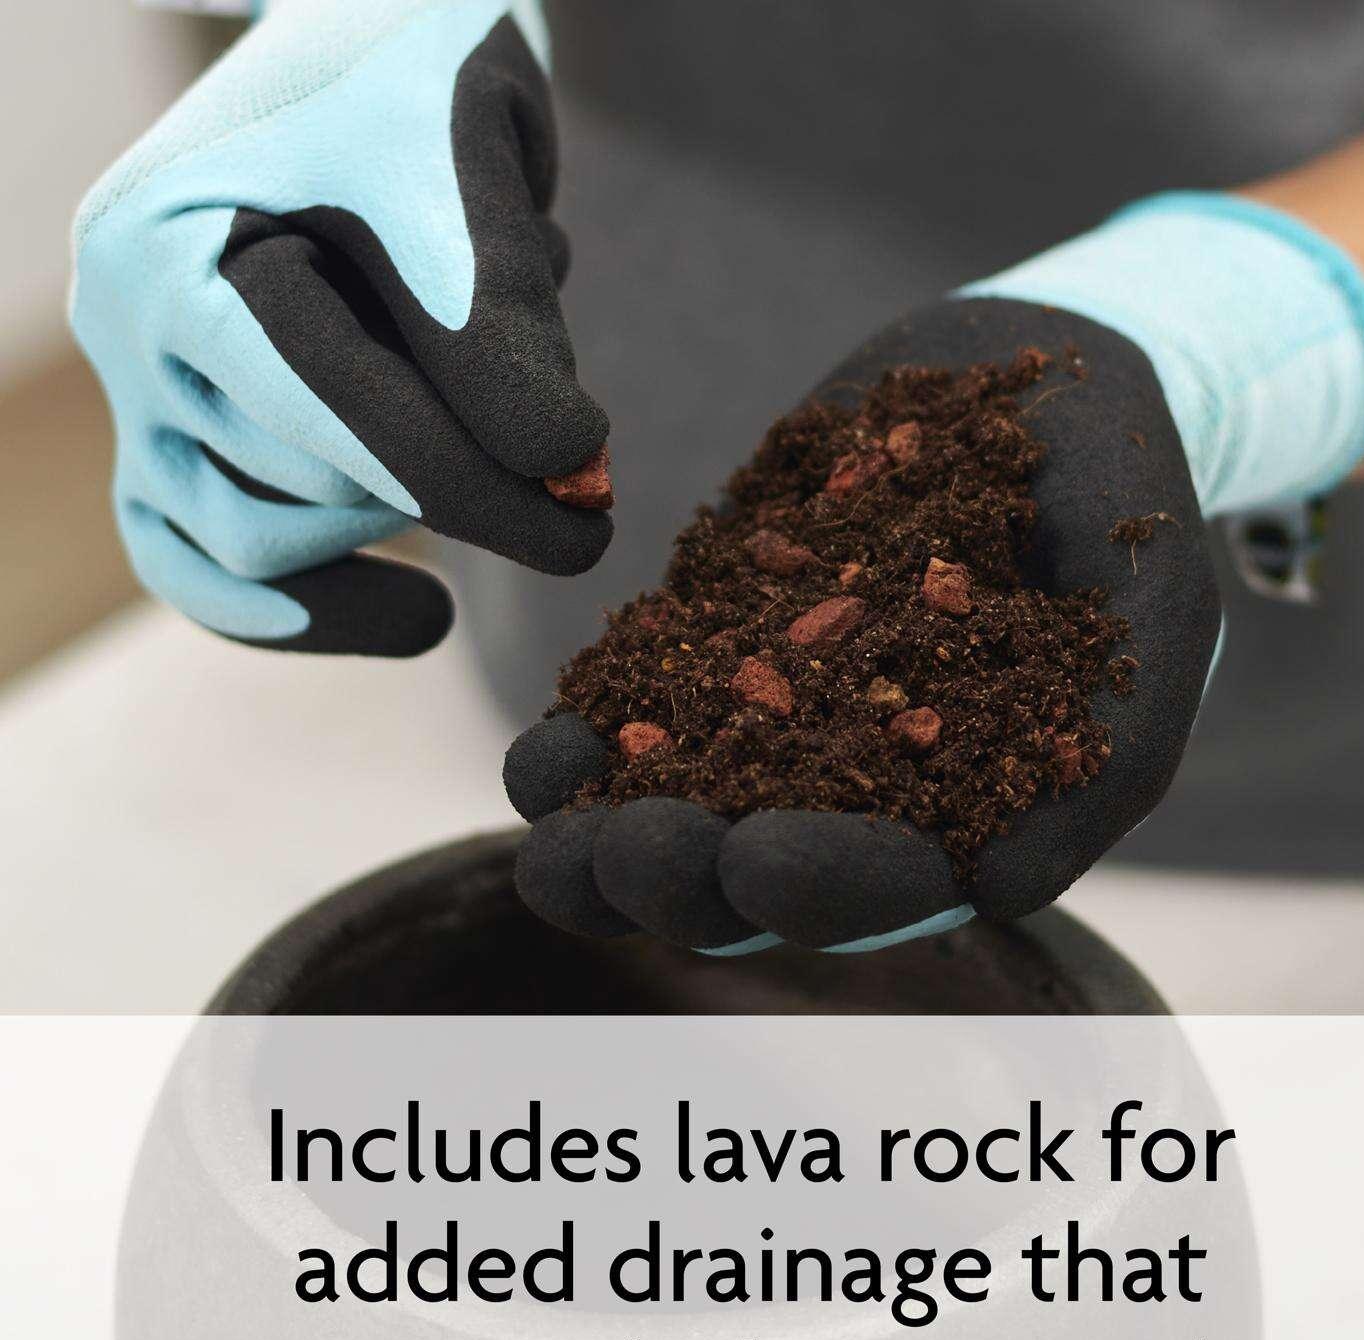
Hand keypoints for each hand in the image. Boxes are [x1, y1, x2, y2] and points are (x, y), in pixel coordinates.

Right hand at [72, 0, 607, 655]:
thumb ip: (499, 312)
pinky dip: (316, 613)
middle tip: (573, 462)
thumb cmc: (412, 81)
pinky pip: (207, 577)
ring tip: (478, 422)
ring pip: (263, 543)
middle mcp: (131, 331)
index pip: (327, 406)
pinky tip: (428, 616)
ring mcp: (145, 400)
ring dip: (399, 514)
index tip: (590, 521)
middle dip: (462, 485)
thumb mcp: (462, 159)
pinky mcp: (179, 452)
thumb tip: (564, 466)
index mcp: (173, 243)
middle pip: (303, 485)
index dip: (473, 480)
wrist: (367, 56)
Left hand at [503, 297, 1220, 951]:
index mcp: (960, 806)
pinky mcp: (714, 643)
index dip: (822, 889)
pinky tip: (544, 753)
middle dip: (688, 882)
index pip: (886, 884)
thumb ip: (1108, 759)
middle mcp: (858, 782)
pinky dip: (587, 743)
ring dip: (609, 845)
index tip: (762, 864)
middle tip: (626, 859)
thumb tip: (1000, 893)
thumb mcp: (1154, 618)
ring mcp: (776, 716)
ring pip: (680, 813)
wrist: (1038, 372)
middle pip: (759, 875)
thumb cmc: (1119, 502)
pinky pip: (637, 713)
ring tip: (554, 843)